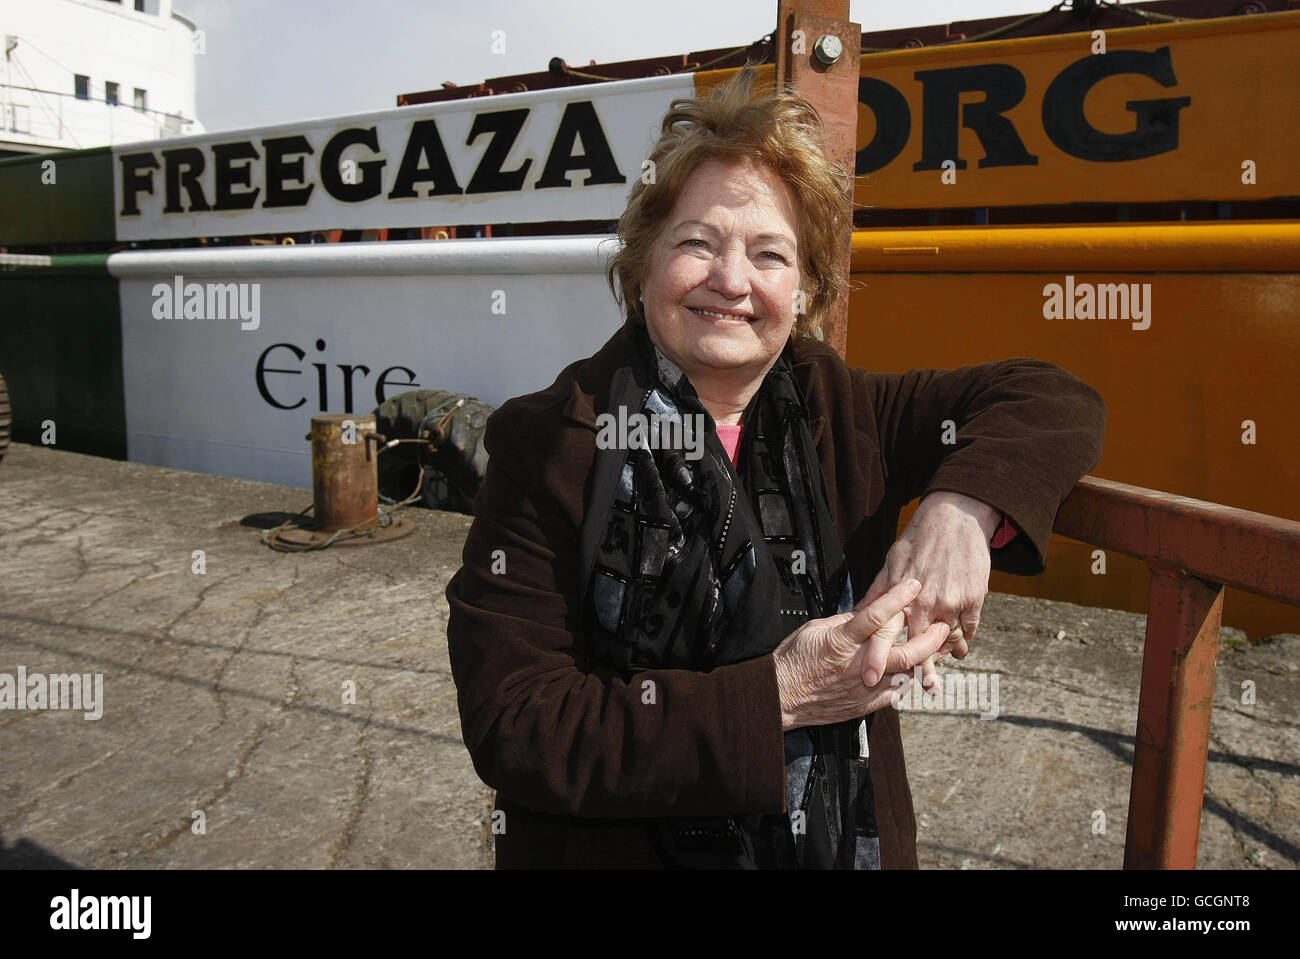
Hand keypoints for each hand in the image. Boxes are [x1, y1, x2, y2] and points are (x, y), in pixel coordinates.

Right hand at [772, 578, 951, 731]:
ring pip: (905, 673)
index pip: (876, 616)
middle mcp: (857, 664)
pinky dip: (906, 681)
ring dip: (923, 659)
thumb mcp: (813, 630)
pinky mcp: (865, 704)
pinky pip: (895, 693)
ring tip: (934, 648)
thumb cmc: (794, 661)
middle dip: (928, 638)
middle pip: (904, 651)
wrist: (782, 696)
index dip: (897, 598)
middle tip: (942, 626)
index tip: (914, 584)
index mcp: (842, 641)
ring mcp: (863, 687)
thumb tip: (864, 613)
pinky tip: (912, 672)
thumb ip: (842, 622)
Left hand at [856, 491, 997, 688]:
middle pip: (919, 647)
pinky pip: (968, 629)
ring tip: (937, 672)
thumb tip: (858, 612)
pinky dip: (963, 641)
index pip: (885, 634)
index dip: (877, 658)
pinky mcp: (974, 599)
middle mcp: (925, 603)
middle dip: (919, 670)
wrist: (957, 516)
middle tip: (922, 689)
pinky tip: (959, 649)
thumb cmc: (920, 537)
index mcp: (901, 595)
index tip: (871, 680)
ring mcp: (952, 602)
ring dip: (942, 655)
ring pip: (946, 641)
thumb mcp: (892, 561)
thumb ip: (877, 591)